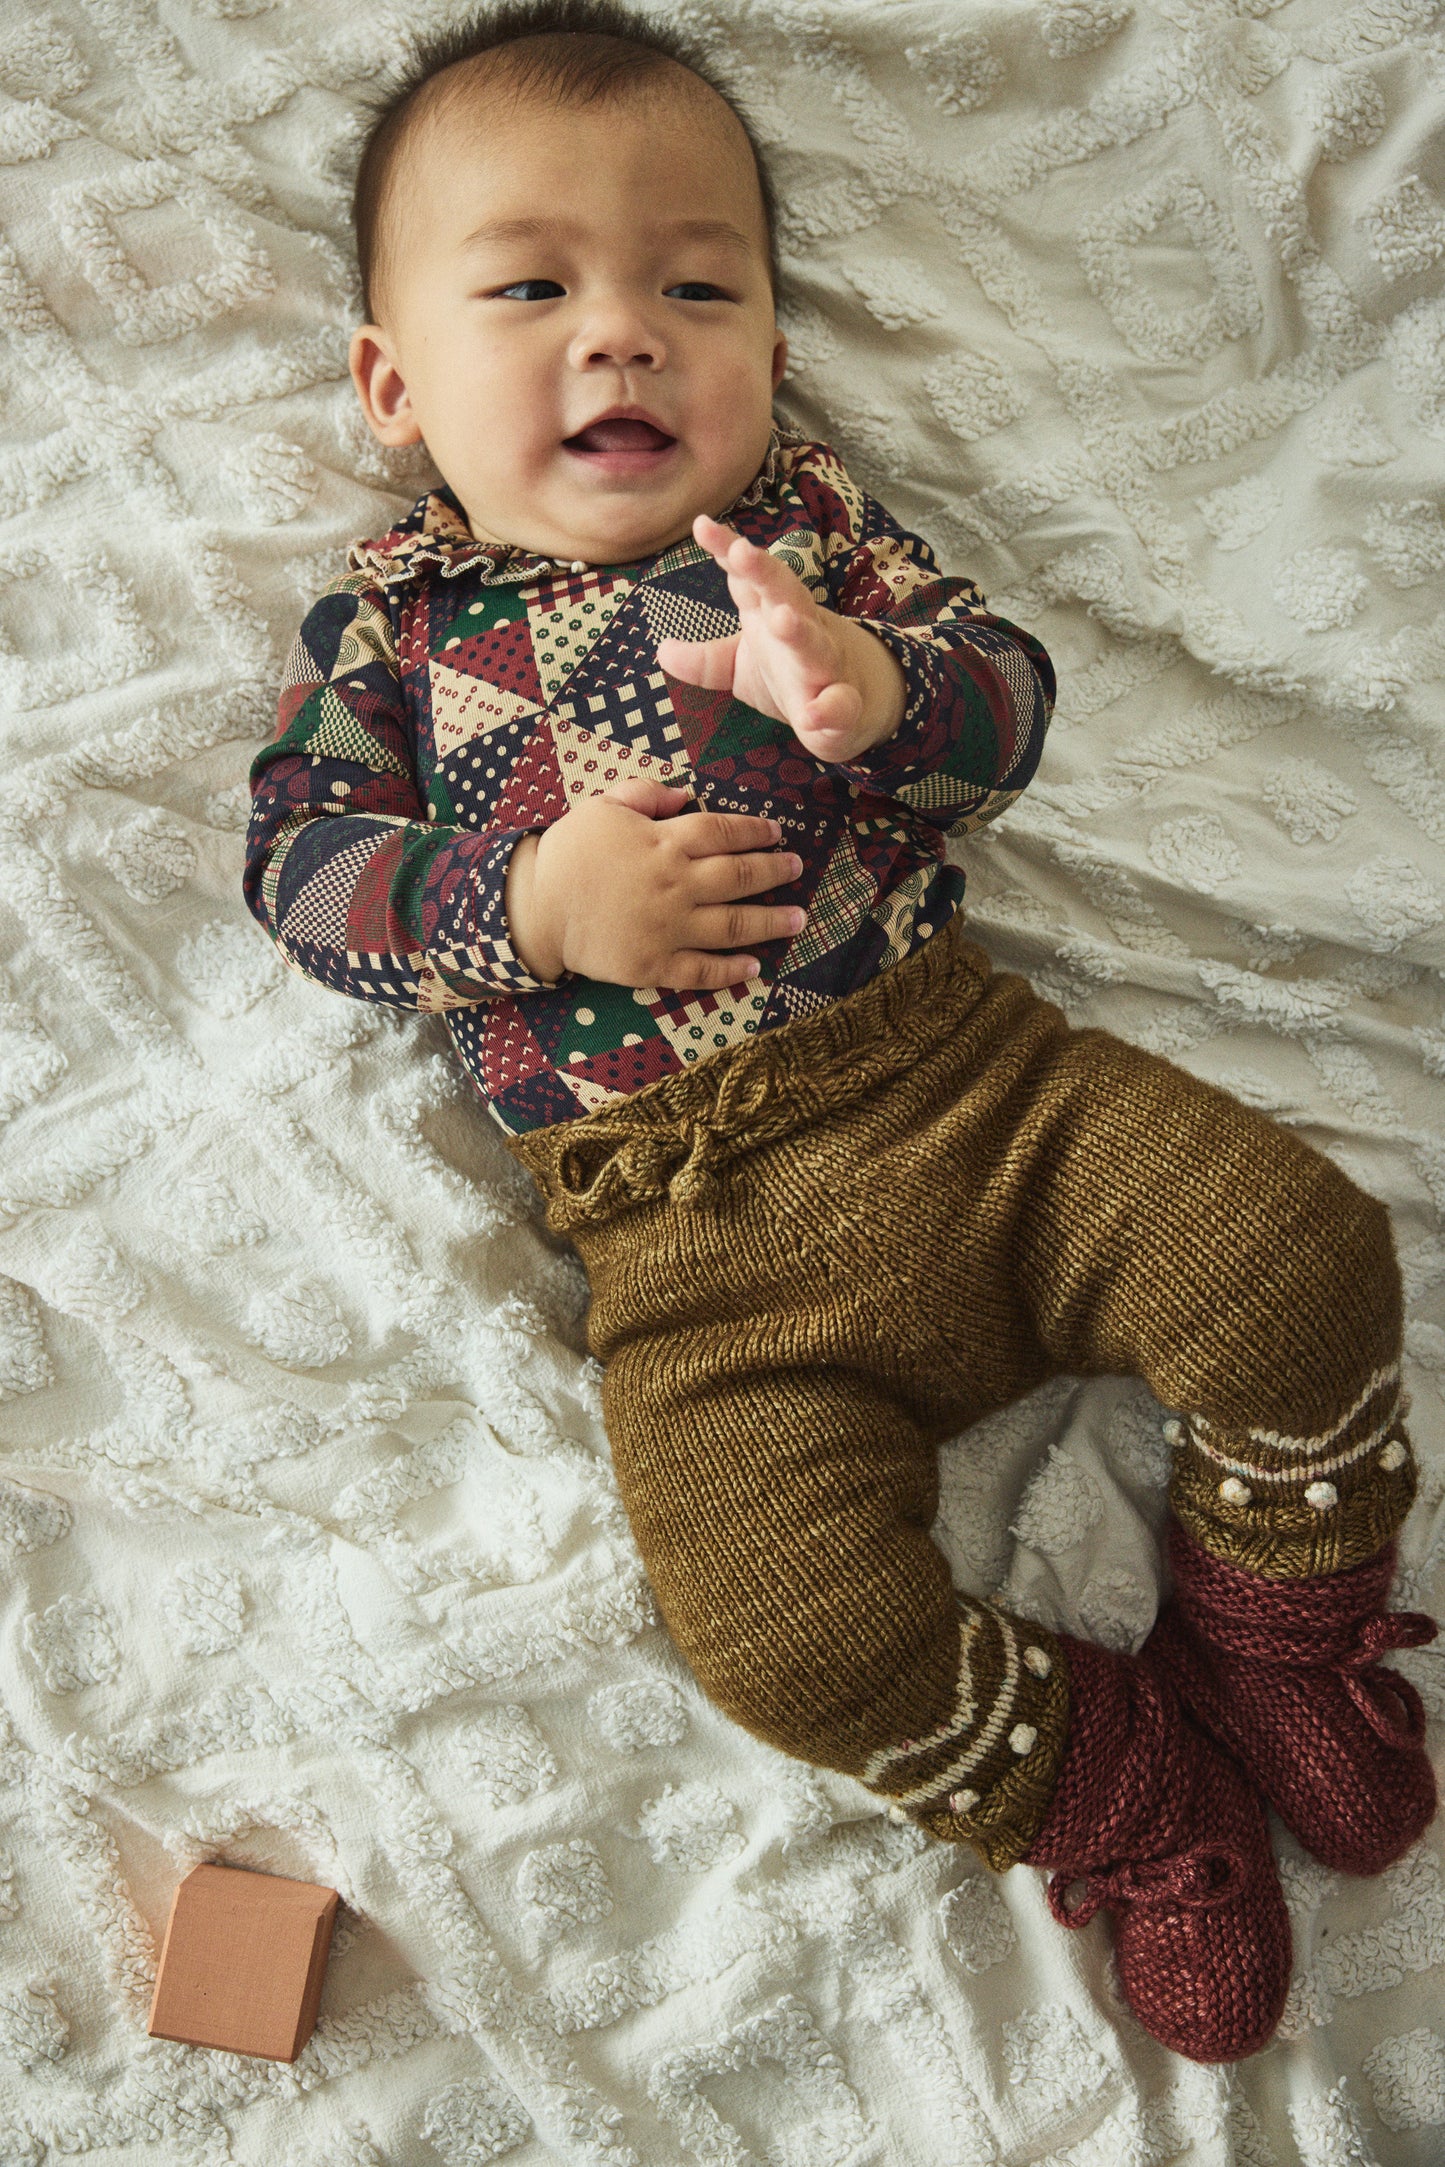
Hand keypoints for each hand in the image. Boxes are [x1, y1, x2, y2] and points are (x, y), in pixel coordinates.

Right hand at [504, 777, 806, 990]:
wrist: (536, 908)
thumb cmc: (569, 852)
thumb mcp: (603, 806)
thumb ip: (646, 795)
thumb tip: (685, 792)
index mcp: (664, 842)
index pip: (723, 831)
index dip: (755, 831)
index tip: (776, 832)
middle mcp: (675, 884)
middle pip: (739, 876)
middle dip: (774, 871)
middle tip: (797, 868)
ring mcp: (668, 927)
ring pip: (733, 924)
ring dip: (771, 922)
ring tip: (798, 918)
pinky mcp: (655, 964)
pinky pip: (702, 970)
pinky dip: (732, 969)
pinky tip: (755, 965)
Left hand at [656, 513, 905, 763]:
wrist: (855, 704)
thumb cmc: (792, 673)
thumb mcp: (742, 665)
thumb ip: (705, 660)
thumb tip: (662, 650)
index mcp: (771, 614)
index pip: (748, 578)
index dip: (728, 550)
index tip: (702, 526)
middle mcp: (801, 630)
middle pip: (785, 593)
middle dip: (765, 572)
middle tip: (742, 552)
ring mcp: (825, 666)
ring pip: (814, 644)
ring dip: (799, 630)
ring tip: (782, 620)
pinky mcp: (843, 706)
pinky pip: (839, 706)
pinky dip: (829, 710)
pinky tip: (812, 716)